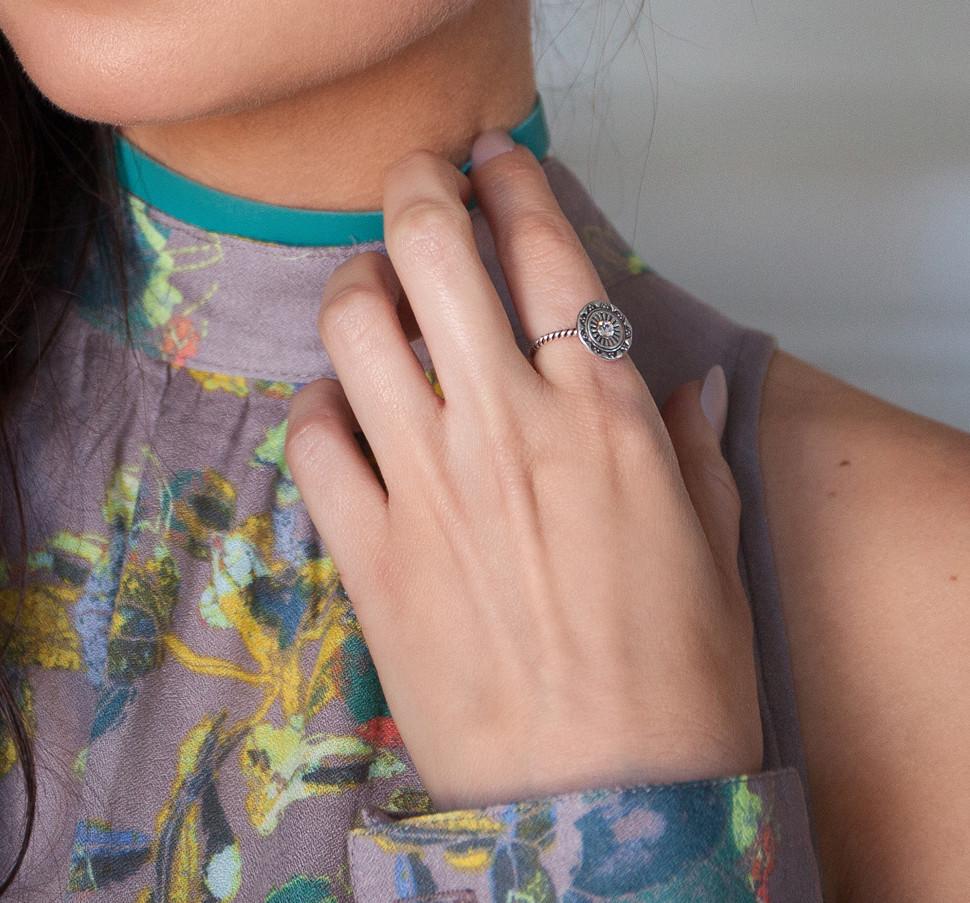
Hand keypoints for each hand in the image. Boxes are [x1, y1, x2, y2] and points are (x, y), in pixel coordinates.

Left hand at [284, 132, 761, 812]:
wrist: (601, 807)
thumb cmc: (678, 680)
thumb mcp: (711, 548)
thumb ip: (694, 446)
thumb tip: (690, 380)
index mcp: (604, 417)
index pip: (548, 253)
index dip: (514, 186)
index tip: (495, 161)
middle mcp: (508, 429)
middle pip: (431, 251)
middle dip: (417, 191)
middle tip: (418, 187)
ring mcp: (429, 488)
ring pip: (355, 327)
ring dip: (358, 290)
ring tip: (374, 302)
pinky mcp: (370, 555)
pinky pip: (314, 439)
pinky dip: (322, 408)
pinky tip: (346, 419)